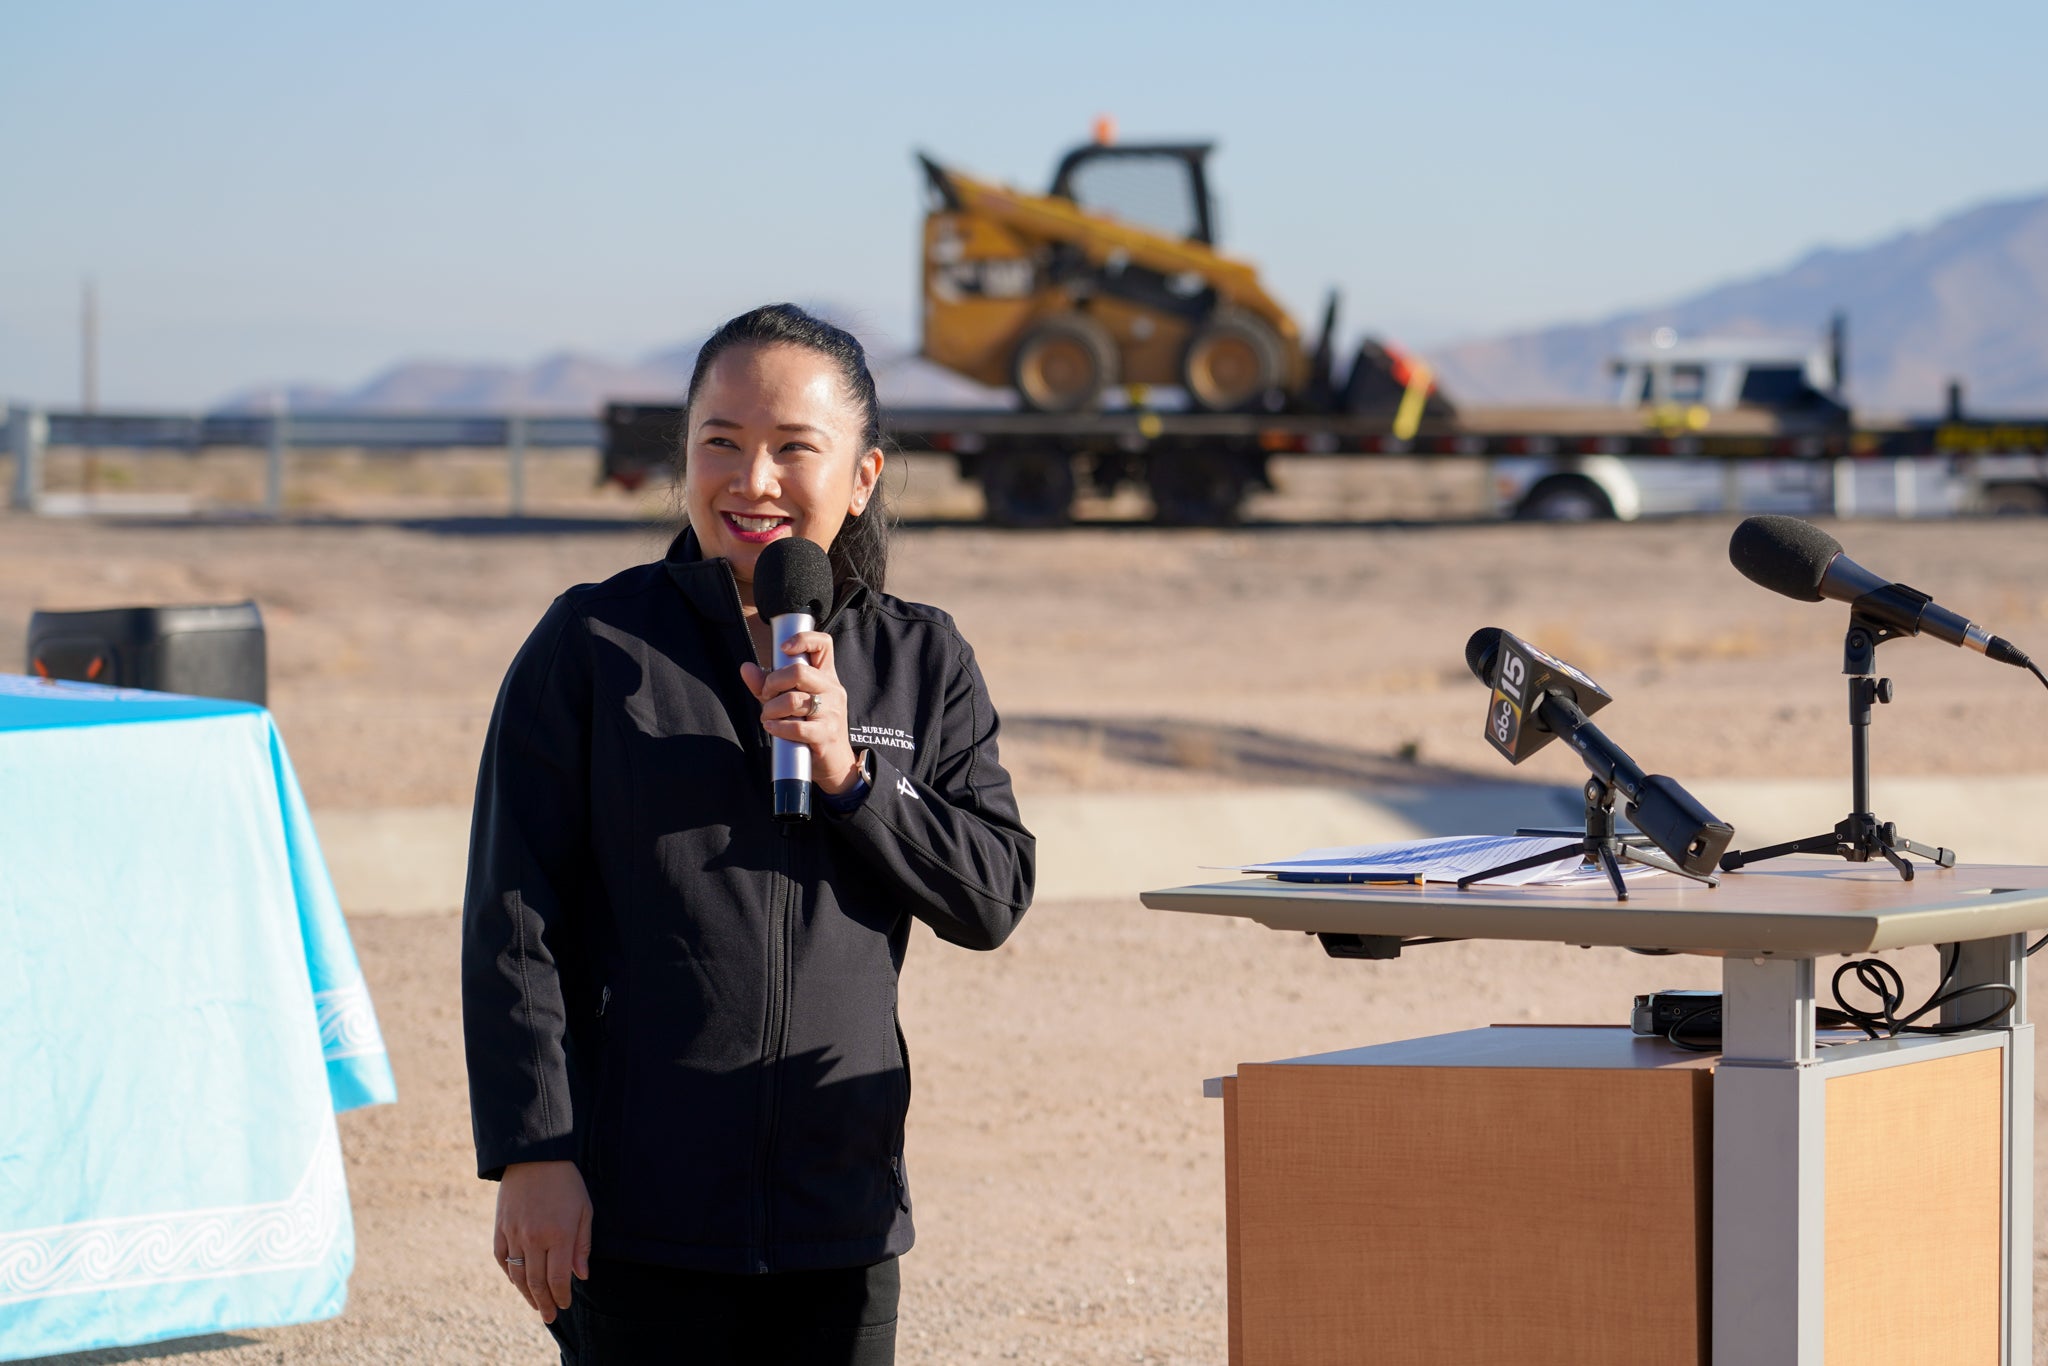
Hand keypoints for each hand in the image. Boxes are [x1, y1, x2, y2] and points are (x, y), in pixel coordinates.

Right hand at [494, 1160, 590, 1323]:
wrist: (534, 1157)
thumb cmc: (566, 1183)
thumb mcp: (584, 1210)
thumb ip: (582, 1245)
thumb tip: (581, 1276)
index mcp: (559, 1234)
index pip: (557, 1278)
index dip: (561, 1295)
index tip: (565, 1305)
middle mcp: (534, 1238)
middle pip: (536, 1282)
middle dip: (544, 1303)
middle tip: (550, 1316)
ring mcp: (514, 1234)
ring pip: (518, 1275)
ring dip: (526, 1294)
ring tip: (536, 1305)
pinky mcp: (500, 1228)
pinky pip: (502, 1259)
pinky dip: (509, 1274)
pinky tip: (518, 1283)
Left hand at [741, 629, 862, 793]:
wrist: (835, 762)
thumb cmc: (812, 727)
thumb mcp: (790, 702)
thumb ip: (767, 685)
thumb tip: (746, 668)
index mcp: (826, 676)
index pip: (823, 644)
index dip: (802, 640)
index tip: (783, 650)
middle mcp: (832, 690)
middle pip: (799, 672)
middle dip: (773, 683)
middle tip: (766, 696)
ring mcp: (831, 711)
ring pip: (793, 700)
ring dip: (771, 709)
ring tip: (768, 717)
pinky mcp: (826, 734)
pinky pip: (797, 726)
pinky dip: (778, 726)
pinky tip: (772, 727)